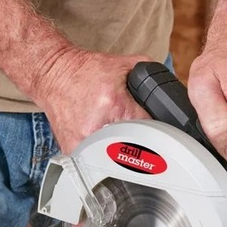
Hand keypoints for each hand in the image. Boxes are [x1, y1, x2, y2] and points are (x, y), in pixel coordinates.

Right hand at [33, 49, 151, 152]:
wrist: (53, 74)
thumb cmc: (87, 71)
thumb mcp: (125, 64)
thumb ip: (153, 74)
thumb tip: (173, 94)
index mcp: (114, 104)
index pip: (149, 128)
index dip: (157, 132)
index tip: (158, 134)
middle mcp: (97, 125)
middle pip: (132, 147)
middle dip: (139, 145)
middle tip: (141, 140)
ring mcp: (82, 141)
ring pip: (112, 159)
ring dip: (120, 155)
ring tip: (121, 144)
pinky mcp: (71, 150)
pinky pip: (93, 161)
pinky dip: (100, 157)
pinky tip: (103, 147)